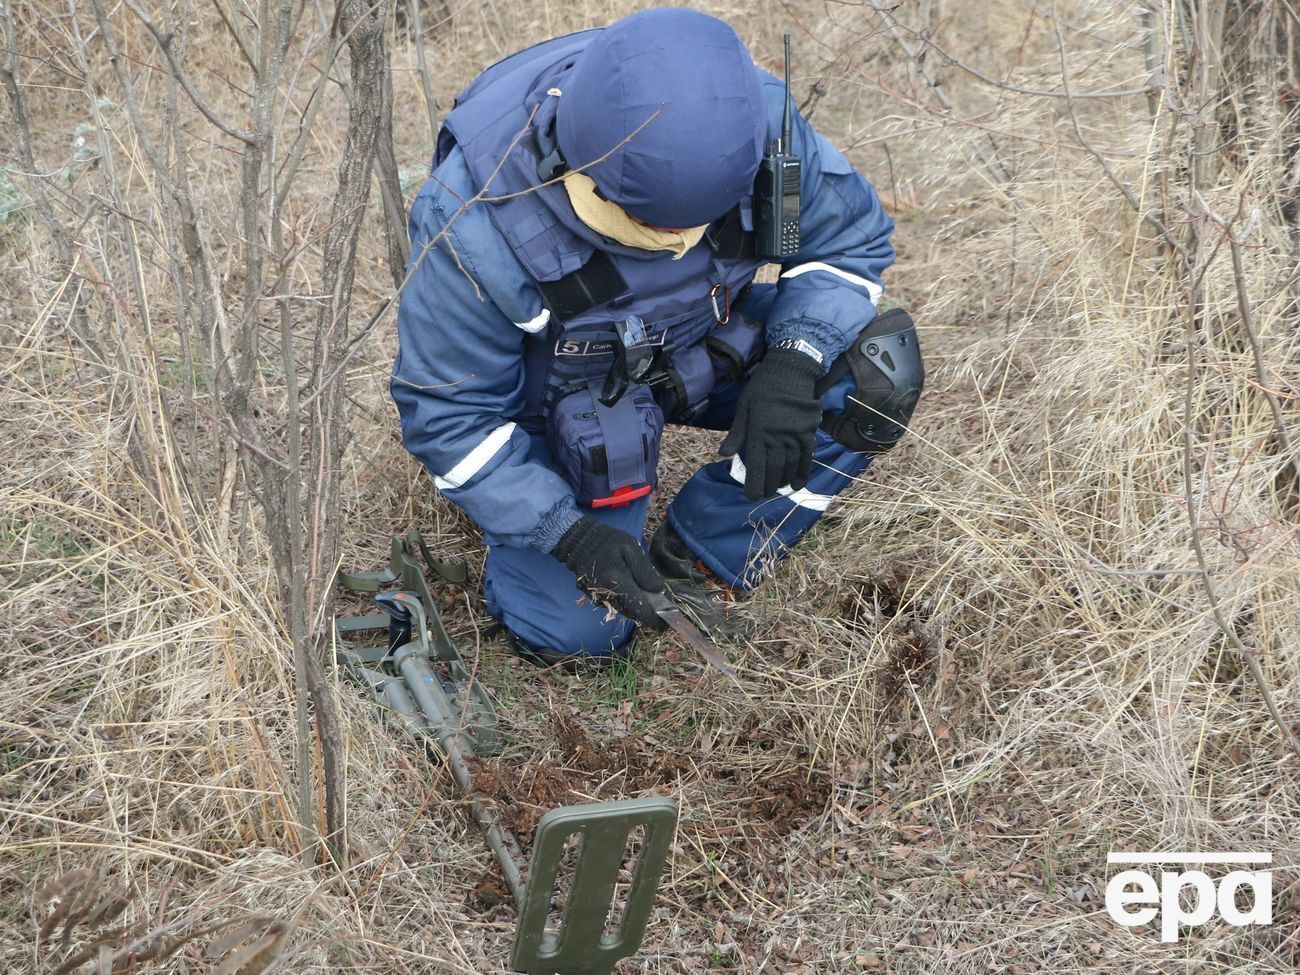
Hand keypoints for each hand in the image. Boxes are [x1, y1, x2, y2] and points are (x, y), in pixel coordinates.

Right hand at [551, 517, 668, 629]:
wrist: (580, 542)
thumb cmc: (609, 542)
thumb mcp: (631, 549)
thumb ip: (645, 572)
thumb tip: (660, 592)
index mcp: (616, 581)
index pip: (638, 608)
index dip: (654, 619)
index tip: (666, 623)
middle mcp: (605, 594)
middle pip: (631, 613)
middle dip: (646, 613)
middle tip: (661, 606)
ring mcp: (597, 598)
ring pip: (623, 610)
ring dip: (635, 607)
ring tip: (646, 595)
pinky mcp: (593, 598)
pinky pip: (613, 604)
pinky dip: (624, 600)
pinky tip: (629, 588)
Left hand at [720, 347, 822, 498]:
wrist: (790, 370)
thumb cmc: (762, 389)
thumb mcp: (743, 407)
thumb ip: (736, 433)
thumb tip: (723, 454)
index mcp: (758, 430)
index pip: (756, 464)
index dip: (754, 483)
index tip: (752, 495)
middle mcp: (777, 435)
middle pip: (774, 467)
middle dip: (769, 485)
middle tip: (764, 495)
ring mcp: (795, 434)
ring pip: (790, 464)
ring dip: (784, 480)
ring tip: (778, 489)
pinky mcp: (808, 431)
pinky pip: (807, 456)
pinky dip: (803, 472)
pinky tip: (797, 483)